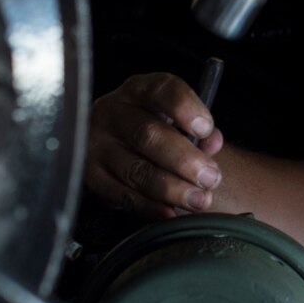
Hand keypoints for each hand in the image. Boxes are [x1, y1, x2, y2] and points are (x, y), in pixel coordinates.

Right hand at [83, 73, 224, 217]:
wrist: (119, 142)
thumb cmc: (156, 127)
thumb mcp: (176, 118)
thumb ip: (198, 128)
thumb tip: (212, 143)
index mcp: (139, 90)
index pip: (161, 91)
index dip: (185, 109)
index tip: (206, 129)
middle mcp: (113, 112)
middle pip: (147, 134)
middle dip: (184, 160)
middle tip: (210, 177)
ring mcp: (97, 144)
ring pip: (135, 169)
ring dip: (171, 189)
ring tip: (198, 199)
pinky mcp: (91, 175)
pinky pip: (122, 195)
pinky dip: (150, 207)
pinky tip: (170, 211)